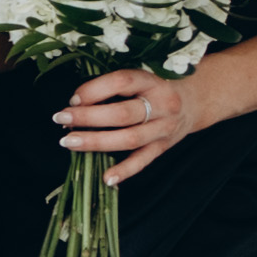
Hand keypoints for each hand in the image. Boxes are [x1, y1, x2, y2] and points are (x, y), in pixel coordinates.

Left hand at [55, 65, 214, 180]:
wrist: (195, 100)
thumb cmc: (156, 87)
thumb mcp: (141, 78)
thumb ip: (114, 87)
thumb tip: (76, 103)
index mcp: (153, 81)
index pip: (122, 81)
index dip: (95, 89)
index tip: (73, 98)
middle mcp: (161, 104)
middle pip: (122, 113)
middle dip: (88, 117)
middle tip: (61, 118)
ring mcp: (164, 128)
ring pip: (129, 139)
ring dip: (96, 142)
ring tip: (69, 142)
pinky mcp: (163, 147)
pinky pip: (143, 161)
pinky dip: (125, 171)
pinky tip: (106, 178)